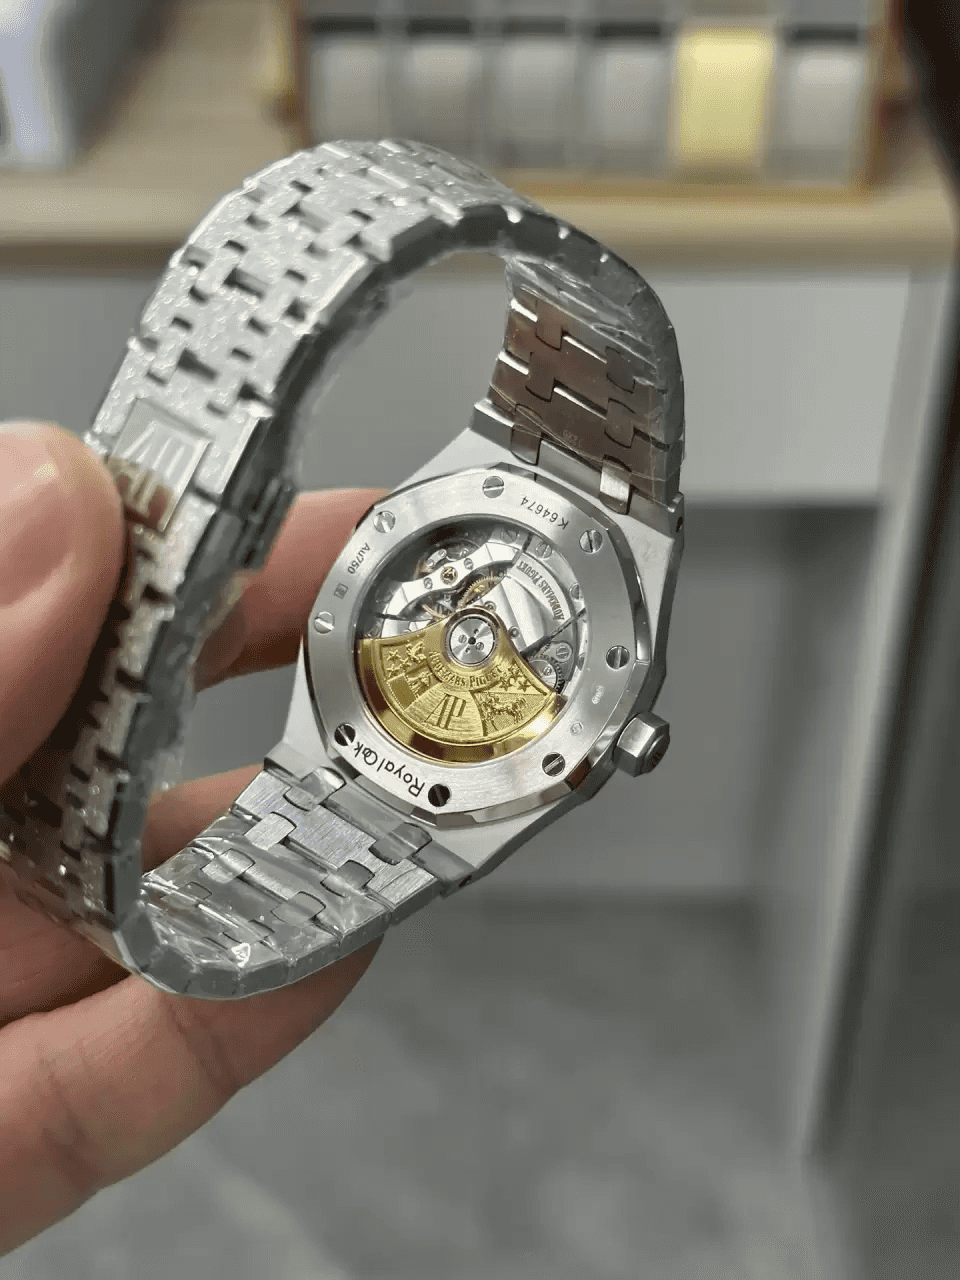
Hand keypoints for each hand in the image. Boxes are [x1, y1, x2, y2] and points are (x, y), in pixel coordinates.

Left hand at [0, 422, 382, 1256]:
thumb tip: (49, 504)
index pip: (2, 580)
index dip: (134, 524)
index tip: (258, 481)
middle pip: (88, 728)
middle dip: (256, 660)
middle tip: (383, 612)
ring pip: (127, 906)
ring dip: (284, 845)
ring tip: (393, 781)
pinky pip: (123, 1074)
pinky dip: (242, 1012)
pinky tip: (336, 934)